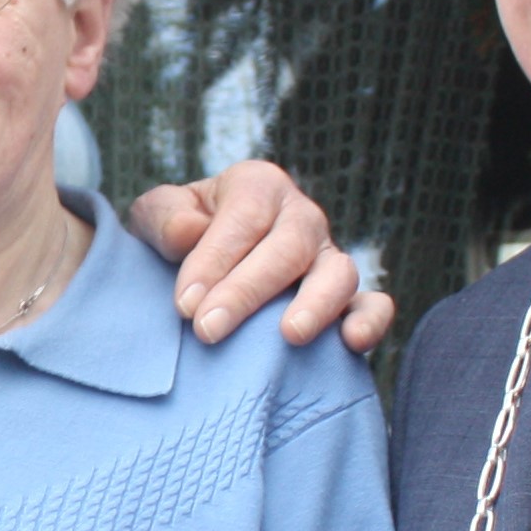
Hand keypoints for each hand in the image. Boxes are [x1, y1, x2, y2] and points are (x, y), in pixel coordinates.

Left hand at [127, 158, 394, 353]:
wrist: (204, 271)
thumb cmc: (179, 239)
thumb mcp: (158, 217)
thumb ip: (164, 218)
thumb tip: (190, 232)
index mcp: (258, 187)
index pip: (244, 217)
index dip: (214, 259)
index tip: (184, 305)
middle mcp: (301, 218)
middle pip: (288, 247)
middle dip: (247, 290)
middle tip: (208, 330)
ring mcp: (328, 258)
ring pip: (338, 273)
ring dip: (316, 304)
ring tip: (290, 336)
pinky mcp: (348, 299)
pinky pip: (372, 305)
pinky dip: (370, 321)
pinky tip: (352, 343)